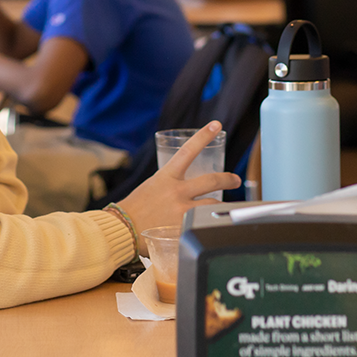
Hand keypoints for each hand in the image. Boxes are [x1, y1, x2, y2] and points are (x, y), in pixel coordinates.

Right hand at [118, 121, 240, 254]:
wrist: (121, 231)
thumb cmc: (134, 209)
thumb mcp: (152, 186)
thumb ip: (170, 182)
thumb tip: (184, 183)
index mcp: (166, 177)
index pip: (188, 151)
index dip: (203, 136)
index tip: (216, 125)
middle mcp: (176, 191)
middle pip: (211, 180)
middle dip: (228, 179)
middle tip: (236, 179)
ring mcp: (181, 210)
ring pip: (212, 204)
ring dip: (219, 206)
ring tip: (223, 208)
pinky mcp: (182, 229)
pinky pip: (202, 225)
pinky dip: (205, 225)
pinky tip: (208, 228)